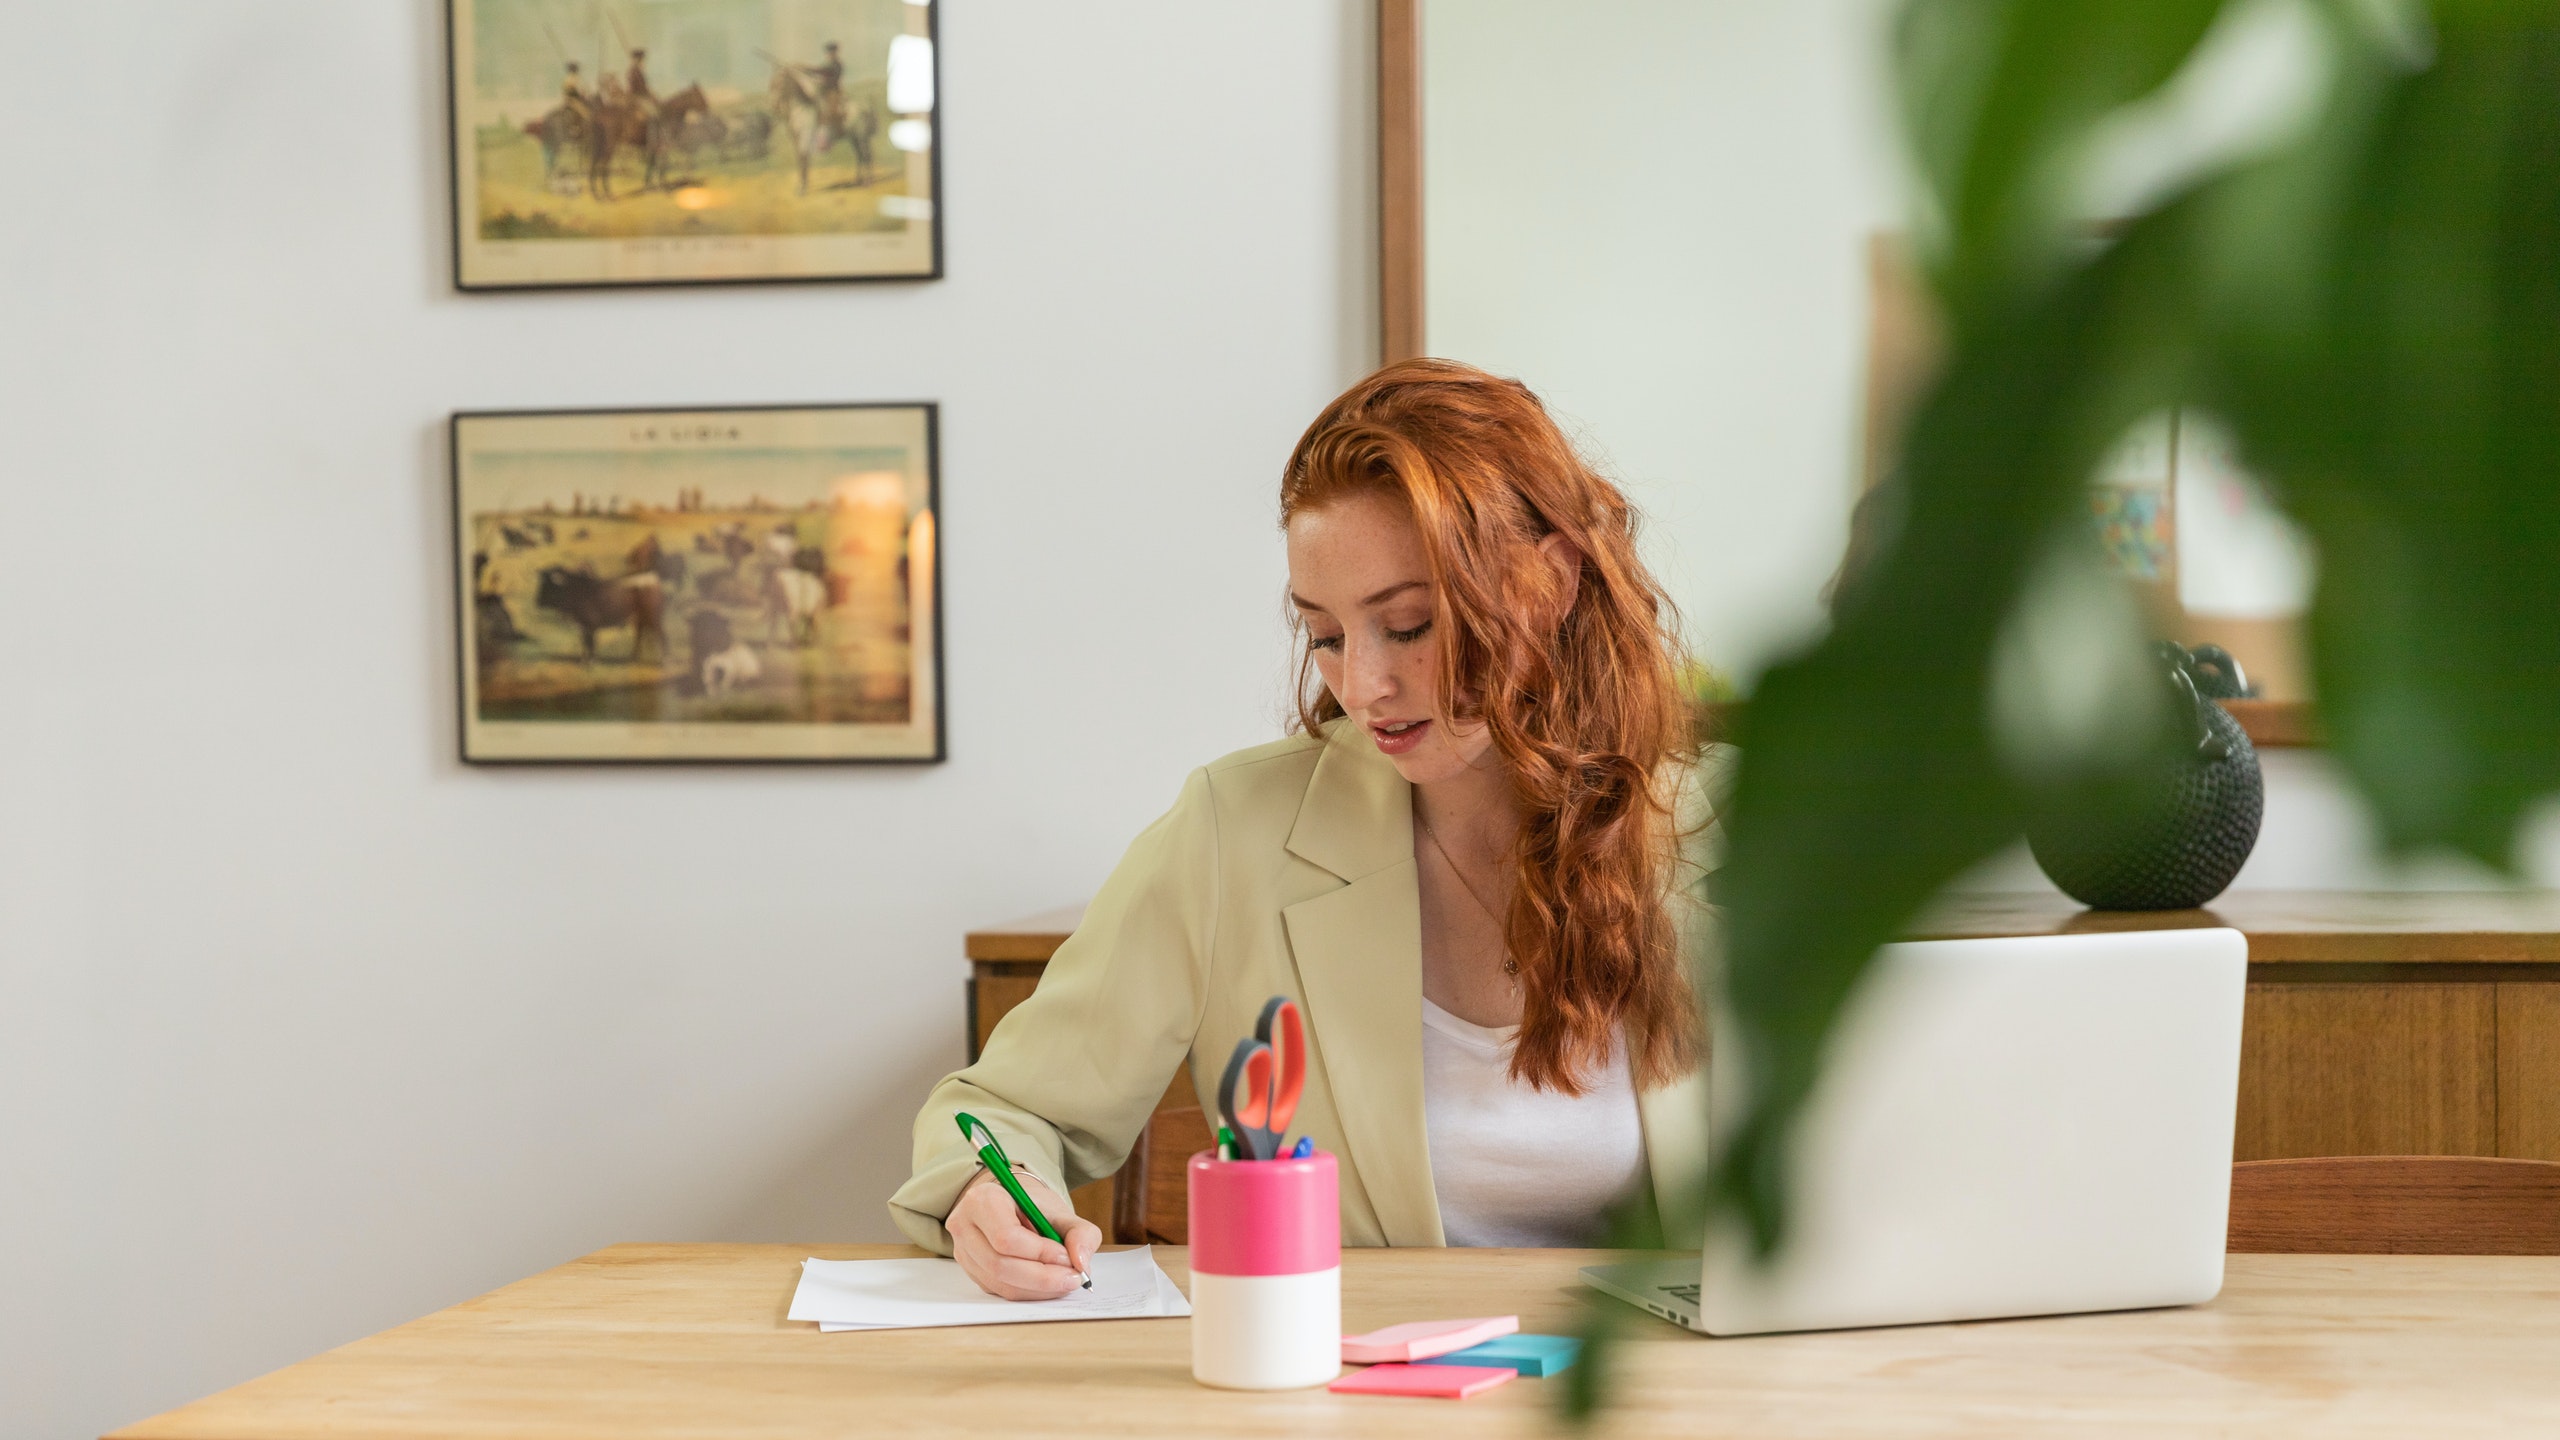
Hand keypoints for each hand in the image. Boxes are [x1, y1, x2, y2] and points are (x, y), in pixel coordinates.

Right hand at [947, 1166, 1100, 1300]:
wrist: (1014, 1207)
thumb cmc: (1034, 1207)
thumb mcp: (1061, 1212)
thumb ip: (1080, 1232)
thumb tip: (1081, 1262)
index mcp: (982, 1199)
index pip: (1006, 1237)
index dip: (1040, 1253)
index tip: (1067, 1257)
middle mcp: (965, 1225)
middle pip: (1000, 1265)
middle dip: (1042, 1277)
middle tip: (1072, 1278)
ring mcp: (964, 1251)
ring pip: (1000, 1283)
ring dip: (1038, 1289)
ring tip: (1064, 1280)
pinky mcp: (971, 1271)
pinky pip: (1000, 1290)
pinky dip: (1029, 1292)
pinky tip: (1047, 1284)